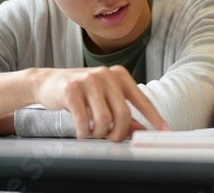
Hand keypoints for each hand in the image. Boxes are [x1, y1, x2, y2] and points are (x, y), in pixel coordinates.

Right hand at [31, 65, 169, 140]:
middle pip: (123, 114)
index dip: (155, 118)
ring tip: (93, 132)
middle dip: (119, 133)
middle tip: (111, 139)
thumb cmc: (82, 91)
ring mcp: (89, 80)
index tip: (165, 131)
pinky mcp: (71, 89)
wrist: (48, 82)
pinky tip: (81, 131)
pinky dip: (84, 132)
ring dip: (99, 133)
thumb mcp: (105, 98)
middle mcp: (107, 75)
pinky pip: (84, 120)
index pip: (142, 100)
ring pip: (105, 119)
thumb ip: (123, 111)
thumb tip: (142, 129)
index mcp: (120, 76)